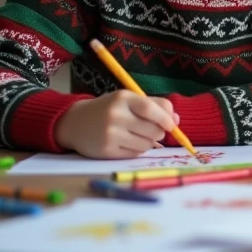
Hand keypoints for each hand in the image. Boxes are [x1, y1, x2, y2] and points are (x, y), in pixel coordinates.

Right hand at [54, 91, 178, 158]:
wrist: (74, 123)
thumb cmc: (108, 109)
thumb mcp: (128, 100)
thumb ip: (155, 106)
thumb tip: (177, 120)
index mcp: (123, 98)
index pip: (151, 109)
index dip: (166, 118)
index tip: (172, 125)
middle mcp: (116, 115)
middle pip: (153, 129)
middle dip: (160, 132)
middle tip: (154, 130)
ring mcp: (110, 134)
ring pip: (147, 144)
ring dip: (149, 142)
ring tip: (138, 135)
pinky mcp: (106, 151)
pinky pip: (135, 154)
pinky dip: (138, 150)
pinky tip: (128, 143)